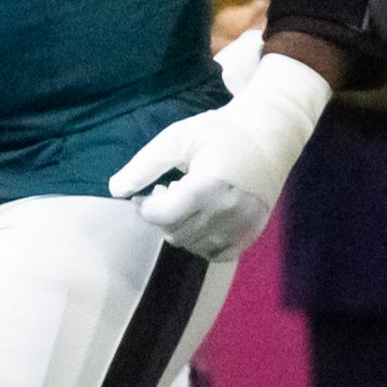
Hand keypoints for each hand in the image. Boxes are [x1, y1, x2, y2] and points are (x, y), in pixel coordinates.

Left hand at [107, 51, 330, 260]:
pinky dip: (203, 243)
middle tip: (168, 192)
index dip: (147, 208)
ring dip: (182, 229)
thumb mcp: (177, 139)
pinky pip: (219, 254)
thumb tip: (115, 190)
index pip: (164, 216)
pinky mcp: (254, 231)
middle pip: (176, 233)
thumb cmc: (220, 131)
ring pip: (195, 246)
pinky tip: (202, 219)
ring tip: (188, 202)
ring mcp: (245, 225)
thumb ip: (144, 165)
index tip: (146, 194)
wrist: (271, 133)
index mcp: (209, 186)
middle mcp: (230, 211)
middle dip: (163, 216)